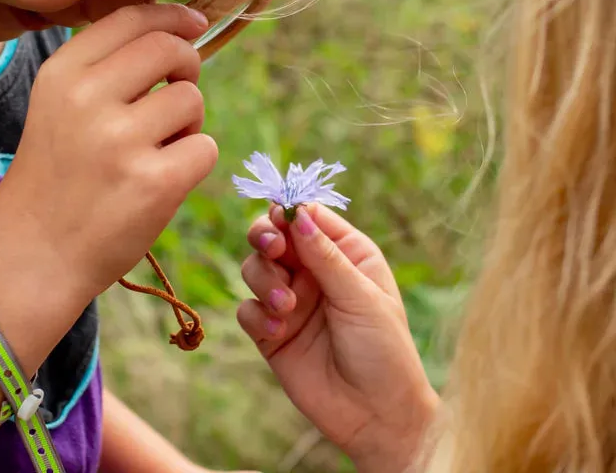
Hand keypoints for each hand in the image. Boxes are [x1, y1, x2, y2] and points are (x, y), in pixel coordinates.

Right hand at [0, 4, 217, 301]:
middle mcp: (87, 99)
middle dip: (187, 66)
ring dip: (188, 123)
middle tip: (178, 92)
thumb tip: (178, 34)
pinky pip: (205, 148)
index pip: (131, 18)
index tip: (193, 25)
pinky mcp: (154, 183)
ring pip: (192, 100)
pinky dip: (194, 161)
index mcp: (62, 74)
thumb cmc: (55, 177)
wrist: (32, 254)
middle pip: (170, 49)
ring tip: (158, 149)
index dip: (172, 17)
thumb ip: (106, 70)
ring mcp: (121, 141)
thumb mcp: (58, 107)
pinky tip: (163, 179)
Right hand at [238, 204, 438, 472]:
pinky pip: (247, 308)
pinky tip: (279, 331)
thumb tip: (297, 213)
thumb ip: (325, 256)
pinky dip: (258, 314)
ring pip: (255, 268)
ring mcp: (290, 300)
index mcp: (345, 253)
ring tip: (287, 307)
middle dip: (265, 237)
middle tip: (272, 250)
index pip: (308, 216)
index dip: (289, 212)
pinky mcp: (271, 331)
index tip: (280, 219)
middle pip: (272, 235)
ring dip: (264, 281)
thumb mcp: (360, 297)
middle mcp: (314, 271)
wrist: (377, 417)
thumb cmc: (384, 351)